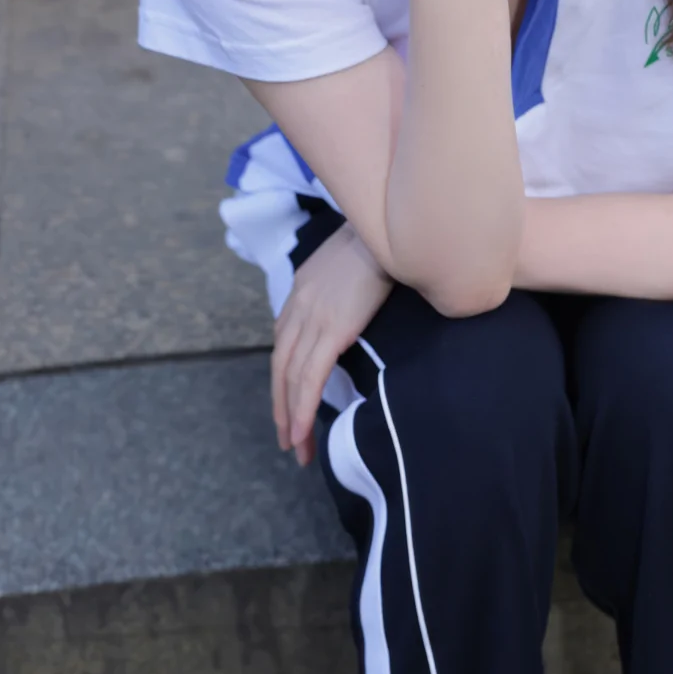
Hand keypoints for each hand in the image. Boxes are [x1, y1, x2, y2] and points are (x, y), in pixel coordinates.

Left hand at [272, 222, 393, 465]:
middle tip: (288, 440)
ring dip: (290, 417)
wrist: (391, 226)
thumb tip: (358, 306)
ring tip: (296, 447)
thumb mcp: (354, 265)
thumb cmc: (384, 243)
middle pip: (281, 367)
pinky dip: (301, 408)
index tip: (291, 403)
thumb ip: (346, 289)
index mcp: (303, 292)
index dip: (286, 379)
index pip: (286, 344)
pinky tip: (301, 431)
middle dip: (281, 407)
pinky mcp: (331, 330)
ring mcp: (312, 318)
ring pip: (291, 379)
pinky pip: (309, 378)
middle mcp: (299, 307)